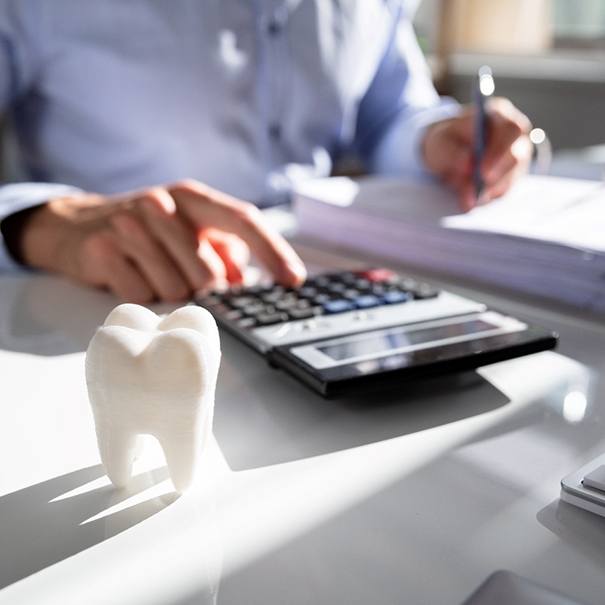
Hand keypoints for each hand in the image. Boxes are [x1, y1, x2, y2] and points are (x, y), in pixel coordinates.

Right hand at [19, 180, 305, 301]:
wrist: (76, 225)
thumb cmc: (148, 232)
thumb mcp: (189, 230)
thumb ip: (223, 251)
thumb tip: (245, 282)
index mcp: (192, 197)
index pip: (244, 220)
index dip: (273, 251)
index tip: (294, 280)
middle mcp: (162, 204)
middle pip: (209, 273)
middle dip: (203, 289)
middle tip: (182, 277)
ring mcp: (129, 225)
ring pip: (176, 290)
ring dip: (170, 293)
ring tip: (151, 270)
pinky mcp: (102, 250)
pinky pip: (142, 296)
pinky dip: (142, 295)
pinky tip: (130, 274)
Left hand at [423, 98, 532, 210]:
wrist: (445, 152)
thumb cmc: (445, 141)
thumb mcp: (439, 142)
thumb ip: (451, 151)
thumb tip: (468, 165)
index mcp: (499, 115)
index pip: (511, 130)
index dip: (499, 151)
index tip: (482, 171)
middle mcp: (514, 135)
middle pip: (517, 156)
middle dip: (496, 176)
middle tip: (476, 192)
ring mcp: (517, 156)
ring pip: (511, 177)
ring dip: (488, 190)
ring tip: (466, 199)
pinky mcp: (511, 176)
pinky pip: (504, 190)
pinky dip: (487, 197)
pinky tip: (470, 200)